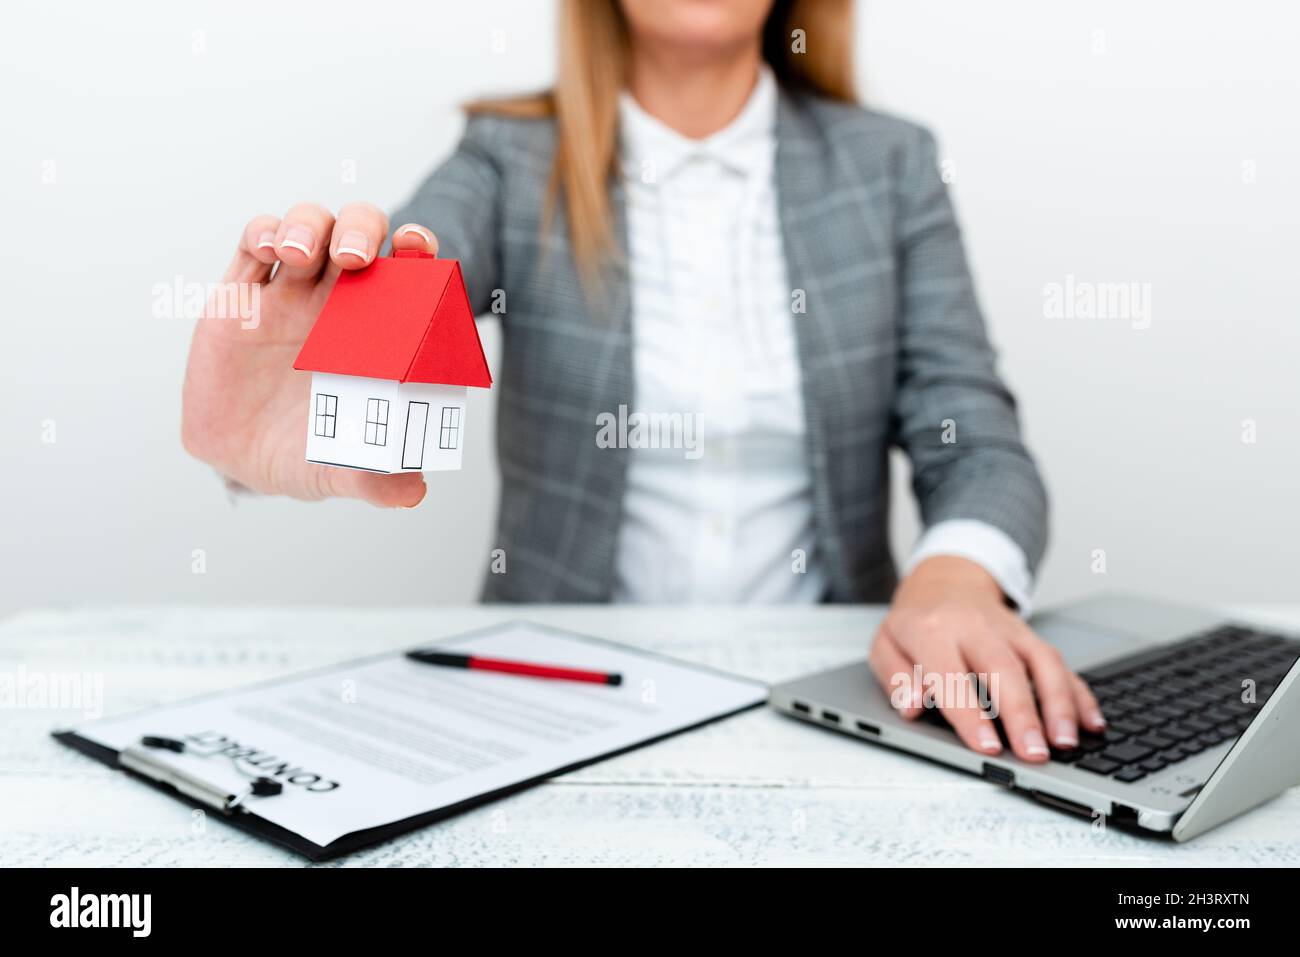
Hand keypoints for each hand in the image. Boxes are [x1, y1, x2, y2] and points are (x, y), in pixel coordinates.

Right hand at [182, 204, 441, 506]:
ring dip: (309, 225)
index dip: (416, 248)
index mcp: (378, 329)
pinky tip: (269, 249)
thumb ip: (377, 481)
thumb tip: (412, 490)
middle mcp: (337, 301)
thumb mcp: (342, 473)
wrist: (242, 463)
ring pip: (307, 227)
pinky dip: (264, 232)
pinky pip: (253, 244)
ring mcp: (289, 294)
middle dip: (361, 227)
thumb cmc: (307, 456)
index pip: (407, 271)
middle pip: (356, 233)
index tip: (417, 245)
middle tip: (355, 257)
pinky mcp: (240, 298)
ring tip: (300, 254)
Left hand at [868, 556, 1105, 761]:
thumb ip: (894, 677)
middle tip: (1035, 753)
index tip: (988, 747)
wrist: (943, 580)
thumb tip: (912, 707)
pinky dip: (1079, 693)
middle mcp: (975, 627)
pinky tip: (1092, 723)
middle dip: (1022, 714)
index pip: (951, 676)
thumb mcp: (885, 645)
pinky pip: (1060, 663)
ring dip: (1059, 704)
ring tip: (1067, 742)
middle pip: (1003, 669)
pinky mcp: (1031, 636)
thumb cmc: (915, 623)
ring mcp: (1009, 630)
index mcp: (931, 631)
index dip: (971, 715)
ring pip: (1041, 663)